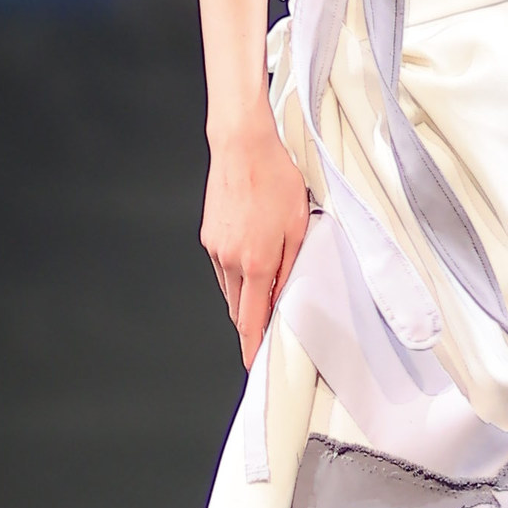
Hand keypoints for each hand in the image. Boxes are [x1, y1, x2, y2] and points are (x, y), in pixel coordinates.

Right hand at [202, 114, 312, 364]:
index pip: (250, 318)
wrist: (241, 146)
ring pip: (229, 288)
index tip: (252, 361)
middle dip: (250, 322)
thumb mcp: (298, 224)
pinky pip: (222, 267)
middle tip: (265, 329)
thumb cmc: (275, 178)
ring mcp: (215, 248)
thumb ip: (291, 264)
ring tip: (264, 287)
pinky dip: (235, 273)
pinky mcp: (208, 235)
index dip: (251, 344)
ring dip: (244, 296)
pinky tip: (250, 259)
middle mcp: (230, 260)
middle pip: (237, 307)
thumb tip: (284, 293)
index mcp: (256, 262)